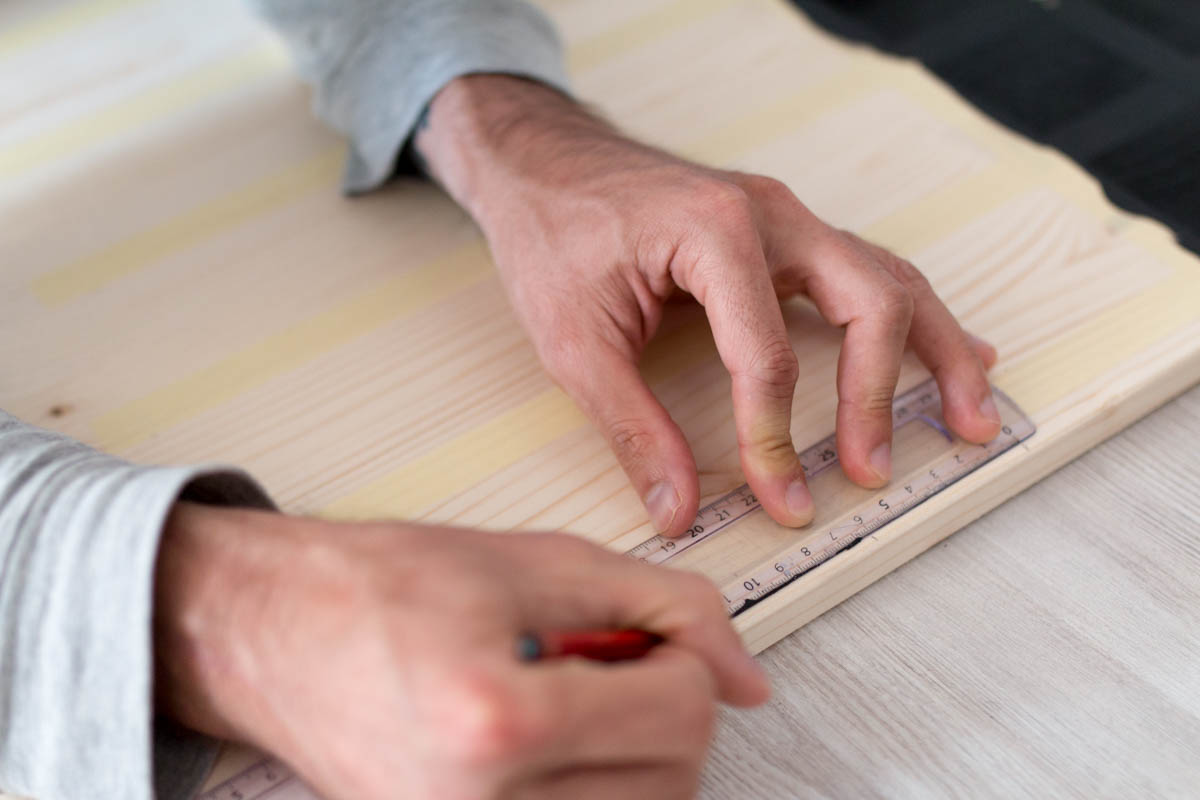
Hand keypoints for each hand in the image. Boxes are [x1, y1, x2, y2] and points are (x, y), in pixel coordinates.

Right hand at [154, 502, 768, 799]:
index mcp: (499, 720)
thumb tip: (746, 676)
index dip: (682, 659)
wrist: (269, 632)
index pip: (683, 714)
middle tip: (599, 662)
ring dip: (633, 753)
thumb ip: (663, 606)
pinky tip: (550, 738)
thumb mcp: (537, 564)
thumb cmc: (377, 588)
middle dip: (662, 708)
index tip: (643, 637)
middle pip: (675, 779)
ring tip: (566, 699)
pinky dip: (591, 784)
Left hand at [415, 76, 1001, 536]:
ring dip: (935, 351)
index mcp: (715, 233)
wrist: (541, 163)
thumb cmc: (551, 234)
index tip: (780, 499)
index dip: (776, 440)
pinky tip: (953, 355)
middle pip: (868, 301)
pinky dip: (911, 321)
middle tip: (871, 469)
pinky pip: (868, 273)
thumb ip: (631, 427)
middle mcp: (770, 215)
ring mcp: (785, 218)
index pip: (767, 357)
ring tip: (972, 416)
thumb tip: (676, 510)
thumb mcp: (573, 341)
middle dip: (877, 394)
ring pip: (889, 280)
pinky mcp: (784, 234)